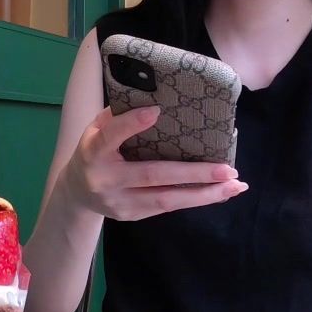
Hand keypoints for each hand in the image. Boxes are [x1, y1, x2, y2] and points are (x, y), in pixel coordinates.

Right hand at [56, 105, 248, 221]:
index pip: (112, 136)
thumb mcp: (95, 129)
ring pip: (167, 200)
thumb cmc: (93, 151)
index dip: (132, 124)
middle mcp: (107, 180)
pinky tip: (221, 192)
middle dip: (193, 173)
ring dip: (205, 194)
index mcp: (93, 152)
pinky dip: (197, 198)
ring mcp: (121, 202)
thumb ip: (118, 116)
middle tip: (227, 169)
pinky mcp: (133, 215)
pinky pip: (168, 206)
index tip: (156, 111)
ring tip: (235, 185)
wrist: (76, 193)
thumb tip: (155, 96)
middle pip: (153, 176)